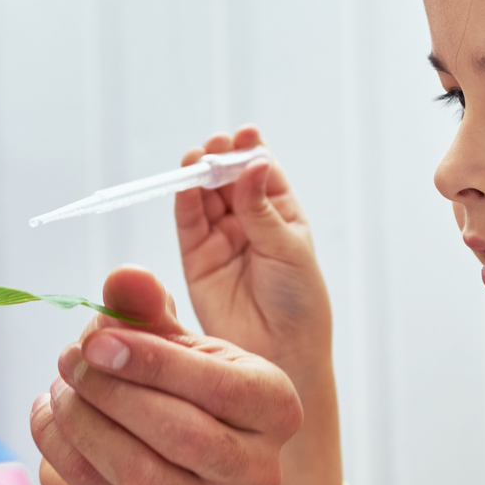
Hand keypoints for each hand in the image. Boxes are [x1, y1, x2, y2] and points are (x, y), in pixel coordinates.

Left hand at [30, 267, 302, 484]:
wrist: (150, 451)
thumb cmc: (169, 383)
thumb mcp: (162, 337)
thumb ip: (145, 306)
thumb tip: (125, 278)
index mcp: (274, 406)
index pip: (219, 388)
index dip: (151, 362)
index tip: (95, 340)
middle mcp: (257, 468)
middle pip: (180, 434)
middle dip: (111, 393)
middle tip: (68, 359)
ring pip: (138, 472)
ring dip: (82, 425)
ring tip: (57, 389)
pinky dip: (63, 455)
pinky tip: (48, 420)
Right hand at [176, 125, 331, 379]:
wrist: (282, 351)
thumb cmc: (299, 300)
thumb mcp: (287, 247)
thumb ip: (261, 208)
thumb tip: (253, 163)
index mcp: (280, 213)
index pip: (261, 171)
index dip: (251, 150)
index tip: (246, 133)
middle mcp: (248, 222)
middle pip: (228, 179)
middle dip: (221, 158)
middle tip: (217, 145)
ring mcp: (221, 239)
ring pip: (205, 197)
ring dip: (199, 175)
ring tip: (197, 158)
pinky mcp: (196, 259)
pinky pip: (188, 223)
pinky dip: (185, 201)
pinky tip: (186, 185)